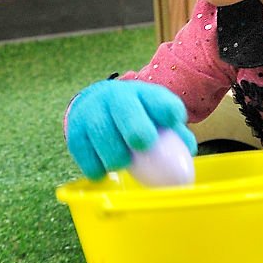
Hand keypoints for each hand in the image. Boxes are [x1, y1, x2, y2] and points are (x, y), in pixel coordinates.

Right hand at [66, 79, 196, 179]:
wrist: (96, 106)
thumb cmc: (138, 118)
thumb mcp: (157, 118)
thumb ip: (176, 134)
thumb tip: (188, 151)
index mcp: (143, 94)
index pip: (159, 99)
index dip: (167, 109)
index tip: (173, 120)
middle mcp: (115, 98)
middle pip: (125, 110)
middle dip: (136, 128)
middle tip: (142, 144)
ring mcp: (92, 113)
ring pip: (103, 136)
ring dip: (116, 157)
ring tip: (123, 162)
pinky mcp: (74, 132)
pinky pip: (85, 157)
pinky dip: (98, 169)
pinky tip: (104, 168)